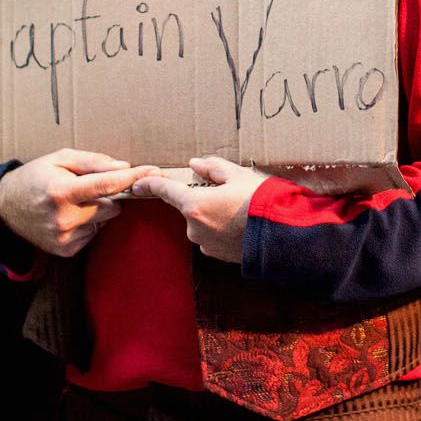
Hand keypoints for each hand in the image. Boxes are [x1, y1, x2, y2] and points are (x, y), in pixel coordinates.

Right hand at [0, 149, 154, 257]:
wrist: (5, 207)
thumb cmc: (36, 176)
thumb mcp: (60, 158)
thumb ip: (93, 162)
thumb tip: (123, 167)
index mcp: (61, 190)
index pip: (107, 185)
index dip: (133, 177)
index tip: (155, 172)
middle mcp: (63, 217)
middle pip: (111, 205)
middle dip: (110, 194)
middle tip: (92, 187)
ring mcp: (64, 237)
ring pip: (104, 220)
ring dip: (99, 210)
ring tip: (76, 202)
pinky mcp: (66, 250)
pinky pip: (94, 233)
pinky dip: (89, 224)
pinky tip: (71, 216)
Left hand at [131, 155, 266, 262]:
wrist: (282, 235)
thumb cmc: (260, 201)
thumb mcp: (238, 175)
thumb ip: (213, 168)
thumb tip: (196, 164)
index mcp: (194, 205)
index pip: (165, 191)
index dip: (150, 184)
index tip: (138, 184)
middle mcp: (194, 228)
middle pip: (190, 207)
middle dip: (204, 198)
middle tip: (229, 192)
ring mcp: (206, 244)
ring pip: (203, 222)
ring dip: (215, 214)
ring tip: (241, 209)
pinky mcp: (218, 255)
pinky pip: (213, 236)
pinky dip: (223, 228)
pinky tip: (242, 224)